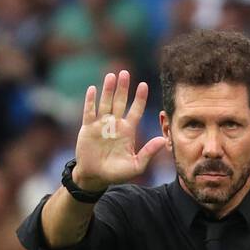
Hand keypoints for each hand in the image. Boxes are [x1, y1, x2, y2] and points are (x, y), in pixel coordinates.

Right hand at [73, 70, 166, 191]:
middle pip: (120, 102)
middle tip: (125, 72)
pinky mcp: (88, 128)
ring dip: (108, 90)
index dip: (140, 98)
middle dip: (123, 88)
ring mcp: (101, 124)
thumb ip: (148, 153)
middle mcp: (115, 124)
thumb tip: (162, 140)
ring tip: (111, 76)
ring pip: (106, 103)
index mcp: (127, 131)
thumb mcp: (135, 165)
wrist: (95, 177)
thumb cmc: (116, 173)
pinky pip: (89, 111)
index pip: (136, 111)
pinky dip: (91, 101)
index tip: (144, 85)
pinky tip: (93, 89)